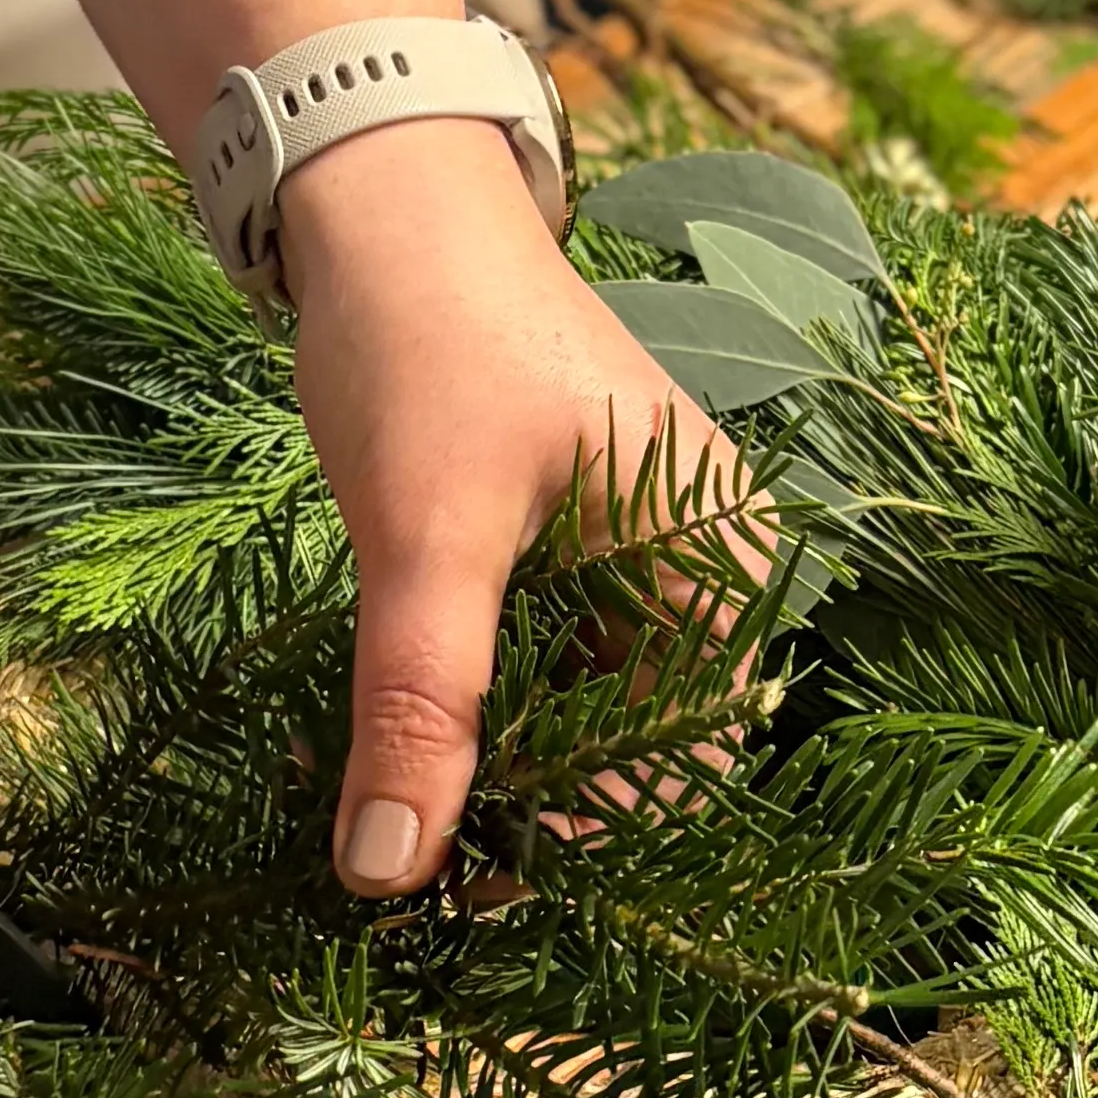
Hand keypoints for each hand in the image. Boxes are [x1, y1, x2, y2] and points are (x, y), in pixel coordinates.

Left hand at [279, 118, 733, 893]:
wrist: (377, 199)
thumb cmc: (430, 338)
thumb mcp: (425, 533)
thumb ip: (419, 703)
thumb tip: (391, 869)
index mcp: (720, 553)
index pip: (693, 756)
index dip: (598, 842)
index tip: (484, 899)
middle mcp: (700, 558)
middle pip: (640, 743)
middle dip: (540, 816)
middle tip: (427, 878)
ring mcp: (635, 548)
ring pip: (580, 709)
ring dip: (499, 769)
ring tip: (403, 822)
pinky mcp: (563, 540)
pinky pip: (538, 660)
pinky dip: (473, 707)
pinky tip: (399, 744)